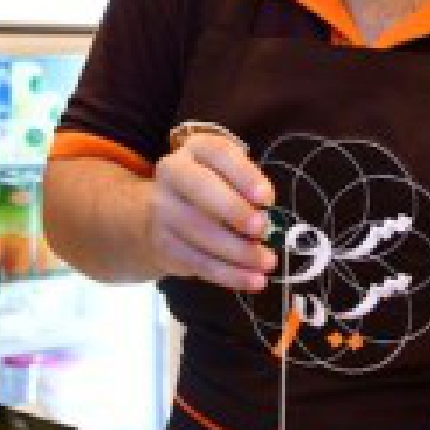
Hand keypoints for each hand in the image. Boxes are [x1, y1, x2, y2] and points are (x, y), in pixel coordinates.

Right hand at [146, 131, 275, 291]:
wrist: (160, 214)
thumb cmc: (212, 190)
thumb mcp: (229, 177)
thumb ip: (248, 190)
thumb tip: (268, 219)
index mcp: (196, 149)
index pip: (218, 153)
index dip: (243, 175)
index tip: (267, 198)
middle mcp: (172, 173)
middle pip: (200, 188)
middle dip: (234, 210)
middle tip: (263, 230)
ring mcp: (161, 209)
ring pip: (199, 230)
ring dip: (238, 251)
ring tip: (267, 262)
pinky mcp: (162, 244)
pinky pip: (197, 261)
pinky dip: (228, 274)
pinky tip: (252, 280)